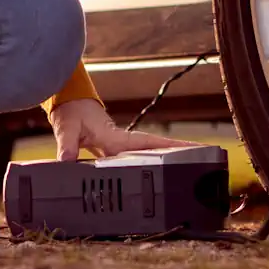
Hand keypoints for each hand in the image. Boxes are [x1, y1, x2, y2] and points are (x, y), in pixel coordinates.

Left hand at [49, 99, 200, 160]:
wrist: (67, 99)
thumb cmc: (70, 110)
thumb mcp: (66, 128)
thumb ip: (67, 145)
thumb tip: (66, 161)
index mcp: (115, 137)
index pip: (147, 143)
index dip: (169, 147)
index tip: (190, 149)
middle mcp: (121, 140)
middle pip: (154, 148)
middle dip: (177, 153)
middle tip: (201, 159)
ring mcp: (119, 143)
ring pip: (147, 152)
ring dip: (166, 156)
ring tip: (187, 166)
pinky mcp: (113, 146)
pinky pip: (134, 155)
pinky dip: (148, 160)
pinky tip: (154, 169)